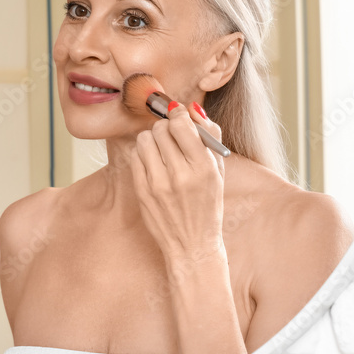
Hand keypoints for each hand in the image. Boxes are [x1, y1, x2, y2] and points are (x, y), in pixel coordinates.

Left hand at [129, 101, 225, 265]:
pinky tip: (153, 163)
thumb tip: (192, 109)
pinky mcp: (142, 191)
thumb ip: (210, 137)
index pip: (182, 125)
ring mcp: (158, 184)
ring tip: (161, 149)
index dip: (178, 115)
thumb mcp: (218, 172)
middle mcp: (180, 175)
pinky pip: (135, 157)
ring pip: (144, 140)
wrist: (192, 245)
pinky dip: (143, 154)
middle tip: (170, 136)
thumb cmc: (208, 205)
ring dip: (152, 139)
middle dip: (165, 128)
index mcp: (204, 168)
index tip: (178, 116)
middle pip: (160, 129)